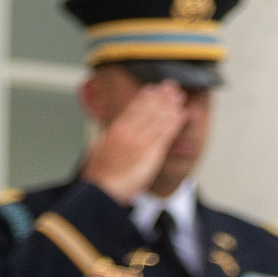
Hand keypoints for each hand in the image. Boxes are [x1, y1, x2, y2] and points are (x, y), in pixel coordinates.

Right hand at [81, 80, 186, 204]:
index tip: (151, 89)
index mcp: (115, 131)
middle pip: (148, 109)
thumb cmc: (98, 178)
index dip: (144, 98)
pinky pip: (166, 133)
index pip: (132, 109)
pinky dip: (175, 122)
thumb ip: (100, 145)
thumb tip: (99, 142)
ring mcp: (140, 141)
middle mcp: (128, 132)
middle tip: (170, 85)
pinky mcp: (151, 153)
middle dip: (161, 96)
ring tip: (179, 95)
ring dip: (170, 105)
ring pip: (158, 118)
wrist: (102, 190)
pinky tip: (182, 113)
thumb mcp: (95, 155)